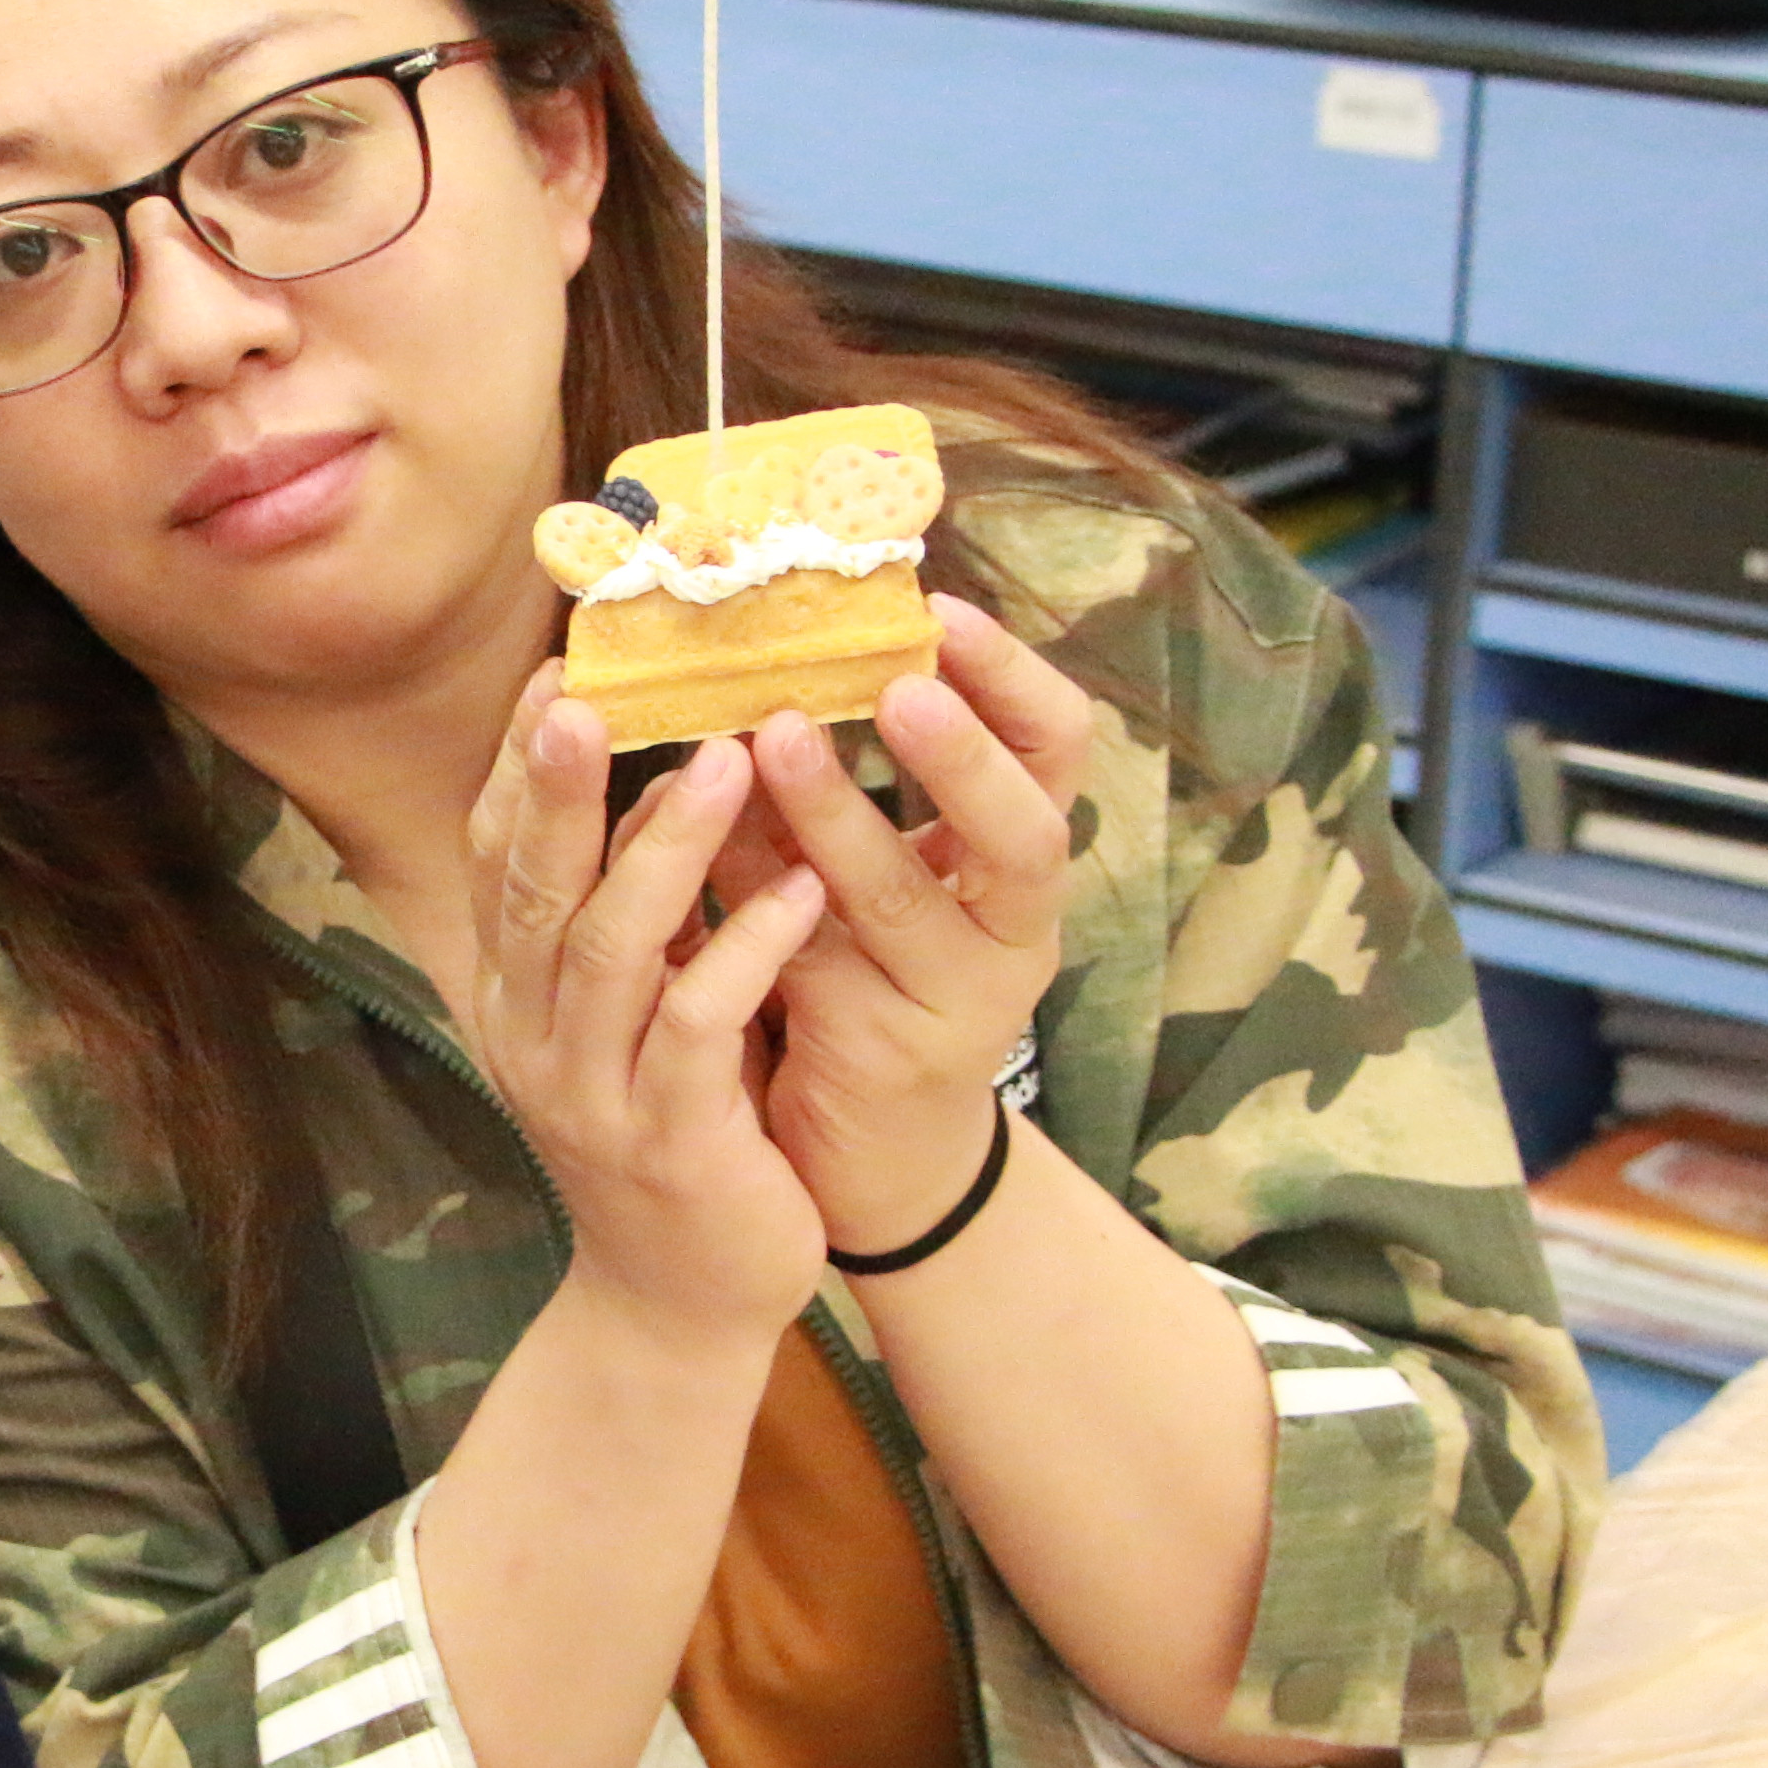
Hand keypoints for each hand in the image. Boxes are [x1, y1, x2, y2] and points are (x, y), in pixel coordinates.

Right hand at [461, 666, 838, 1337]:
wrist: (681, 1304)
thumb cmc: (669, 1134)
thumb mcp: (629, 1016)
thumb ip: (628, 915)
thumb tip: (649, 783)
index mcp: (514, 996)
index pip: (497, 860)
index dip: (521, 767)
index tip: (561, 671)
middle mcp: (533, 1036)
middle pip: (531, 890)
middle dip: (558, 786)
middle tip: (588, 690)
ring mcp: (593, 1094)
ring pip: (611, 949)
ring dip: (666, 849)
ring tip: (729, 760)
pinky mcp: (672, 1143)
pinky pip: (699, 1028)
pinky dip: (746, 950)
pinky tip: (800, 891)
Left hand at [723, 597, 1098, 1255]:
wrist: (862, 1160)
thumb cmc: (856, 984)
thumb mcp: (849, 875)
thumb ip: (813, 791)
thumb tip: (736, 660)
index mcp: (1012, 859)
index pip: (1057, 747)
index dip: (1012, 677)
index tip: (942, 607)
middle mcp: (1012, 926)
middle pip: (1028, 832)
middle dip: (962, 756)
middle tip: (898, 683)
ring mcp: (959, 1000)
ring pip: (910, 900)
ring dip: (842, 815)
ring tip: (777, 736)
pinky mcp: (886, 1057)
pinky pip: (820, 962)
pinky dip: (765, 900)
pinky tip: (710, 851)